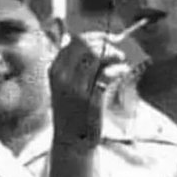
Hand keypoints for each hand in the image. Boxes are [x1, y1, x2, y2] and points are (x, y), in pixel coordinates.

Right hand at [49, 31, 136, 147]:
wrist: (71, 140)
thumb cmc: (72, 110)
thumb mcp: (64, 84)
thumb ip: (74, 63)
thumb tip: (90, 40)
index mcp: (54, 70)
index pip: (74, 41)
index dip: (95, 36)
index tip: (108, 38)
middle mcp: (62, 77)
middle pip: (86, 45)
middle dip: (105, 43)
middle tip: (117, 50)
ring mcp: (75, 88)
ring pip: (97, 56)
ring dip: (114, 54)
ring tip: (121, 60)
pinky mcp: (90, 100)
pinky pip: (107, 74)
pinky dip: (118, 69)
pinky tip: (122, 71)